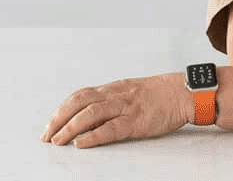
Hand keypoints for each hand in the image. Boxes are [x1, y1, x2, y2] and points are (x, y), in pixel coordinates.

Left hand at [40, 73, 189, 147]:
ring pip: (91, 114)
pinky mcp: (137, 121)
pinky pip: (111, 128)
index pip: (81, 95)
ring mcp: (127, 107)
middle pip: (80, 103)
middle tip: (46, 136)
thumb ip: (113, 100)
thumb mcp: (133, 91)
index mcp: (115, 88)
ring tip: (58, 141)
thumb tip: (91, 115)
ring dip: (70, 128)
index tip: (50, 124)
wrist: (186, 93)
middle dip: (59, 119)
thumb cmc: (161, 94)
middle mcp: (117, 95)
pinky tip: (81, 144)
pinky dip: (93, 136)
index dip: (62, 109)